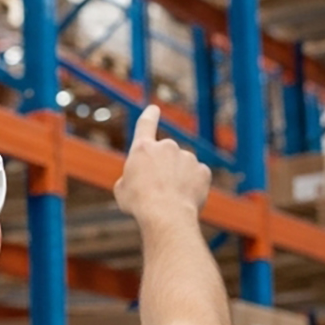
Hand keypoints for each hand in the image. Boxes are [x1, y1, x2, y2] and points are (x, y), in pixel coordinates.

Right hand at [115, 106, 210, 224]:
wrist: (166, 216)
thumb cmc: (139, 204)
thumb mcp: (122, 190)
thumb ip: (131, 176)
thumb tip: (141, 177)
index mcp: (143, 148)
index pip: (145, 124)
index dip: (149, 115)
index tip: (154, 108)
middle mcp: (167, 146)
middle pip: (165, 154)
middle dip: (162, 167)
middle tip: (156, 190)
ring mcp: (187, 157)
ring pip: (182, 166)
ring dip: (177, 177)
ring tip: (170, 198)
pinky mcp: (203, 170)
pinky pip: (196, 176)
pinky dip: (191, 185)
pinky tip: (184, 198)